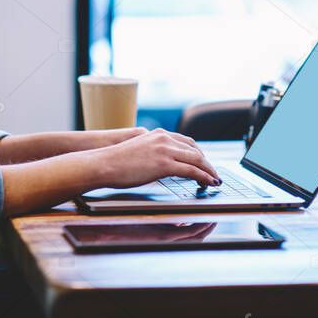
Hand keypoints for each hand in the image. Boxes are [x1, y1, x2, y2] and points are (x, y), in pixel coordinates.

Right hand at [92, 128, 219, 188]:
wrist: (103, 163)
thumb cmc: (115, 161)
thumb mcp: (138, 151)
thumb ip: (152, 153)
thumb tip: (160, 166)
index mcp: (158, 134)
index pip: (186, 141)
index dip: (198, 153)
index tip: (203, 162)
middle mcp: (164, 138)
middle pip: (195, 149)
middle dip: (206, 162)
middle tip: (213, 173)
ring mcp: (165, 150)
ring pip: (197, 159)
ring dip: (209, 170)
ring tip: (214, 180)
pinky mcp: (164, 164)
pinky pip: (191, 170)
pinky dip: (204, 177)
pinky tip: (208, 183)